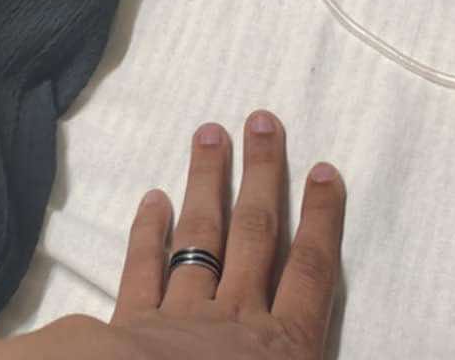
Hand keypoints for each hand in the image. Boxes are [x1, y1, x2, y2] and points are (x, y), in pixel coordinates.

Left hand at [37, 111, 344, 359]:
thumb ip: (304, 356)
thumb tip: (317, 348)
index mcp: (283, 350)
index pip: (309, 273)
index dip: (320, 220)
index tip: (324, 169)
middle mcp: (236, 322)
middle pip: (253, 235)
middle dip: (262, 176)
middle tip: (263, 119)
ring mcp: (180, 319)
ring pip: (198, 239)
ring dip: (206, 185)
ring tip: (210, 132)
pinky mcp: (130, 328)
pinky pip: (142, 271)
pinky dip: (148, 234)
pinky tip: (152, 198)